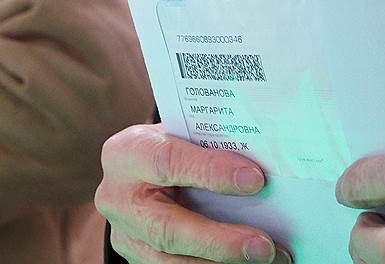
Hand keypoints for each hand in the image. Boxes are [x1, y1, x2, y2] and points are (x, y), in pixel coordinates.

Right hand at [96, 123, 291, 263]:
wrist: (146, 168)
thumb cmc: (172, 145)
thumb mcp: (183, 134)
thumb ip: (210, 147)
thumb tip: (262, 168)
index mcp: (127, 153)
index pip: (167, 162)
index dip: (210, 172)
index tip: (255, 180)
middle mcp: (117, 197)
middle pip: (166, 228)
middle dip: (218, 240)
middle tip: (263, 245)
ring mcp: (125, 233)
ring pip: (170, 261)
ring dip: (221, 262)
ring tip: (267, 258)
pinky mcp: (137, 256)